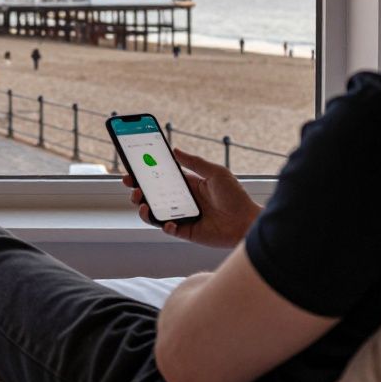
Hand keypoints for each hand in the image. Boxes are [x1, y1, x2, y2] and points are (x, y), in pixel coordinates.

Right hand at [123, 149, 260, 248]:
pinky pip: (169, 229)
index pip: (160, 178)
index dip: (145, 174)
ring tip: (142, 203)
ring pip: (155, 213)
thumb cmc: (236, 196)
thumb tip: (175, 150)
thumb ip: (195, 162)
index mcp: (187, 185)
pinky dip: (165, 225)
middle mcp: (181, 201)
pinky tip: (169, 222)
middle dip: (138, 190)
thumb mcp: (216, 173)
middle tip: (133, 186)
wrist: (248, 222)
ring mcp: (182, 216)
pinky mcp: (186, 231)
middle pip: (153, 195)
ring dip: (144, 209)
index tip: (132, 169)